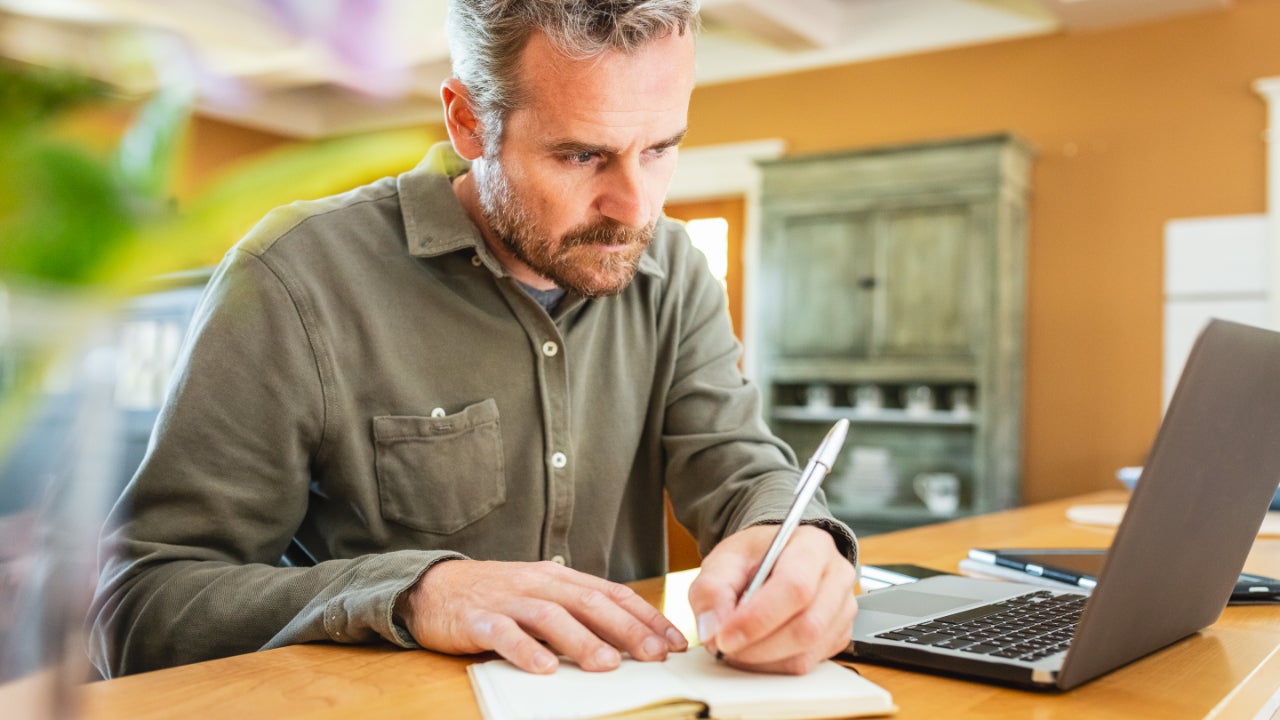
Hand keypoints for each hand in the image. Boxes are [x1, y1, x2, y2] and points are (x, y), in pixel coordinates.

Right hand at [396, 559, 687, 673]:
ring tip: (607, 665)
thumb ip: (578, 611)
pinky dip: (526, 650)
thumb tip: (628, 639)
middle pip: (590, 603)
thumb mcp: (542, 595)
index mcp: (559, 577)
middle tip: (655, 655)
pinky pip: (504, 633)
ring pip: (552, 616)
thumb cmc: (497, 596)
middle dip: (627, 630)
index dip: (645, 616)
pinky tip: (544, 668)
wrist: (434, 586)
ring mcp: (509, 599)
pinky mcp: (478, 618)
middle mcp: (539, 583)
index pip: (611, 593)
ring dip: (582, 641)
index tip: (674, 641)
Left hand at [688, 525, 856, 673]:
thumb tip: (713, 628)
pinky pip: (808, 663)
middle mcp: (837, 576)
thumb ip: (711, 589)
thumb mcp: (724, 560)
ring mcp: (843, 609)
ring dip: (763, 659)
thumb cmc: (755, 557)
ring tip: (736, 646)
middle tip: (723, 647)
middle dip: (758, 646)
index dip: (758, 618)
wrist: (774, 559)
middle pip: (807, 626)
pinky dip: (775, 665)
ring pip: (808, 651)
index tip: (724, 637)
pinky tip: (755, 649)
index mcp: (812, 546)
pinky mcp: (838, 636)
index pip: (795, 587)